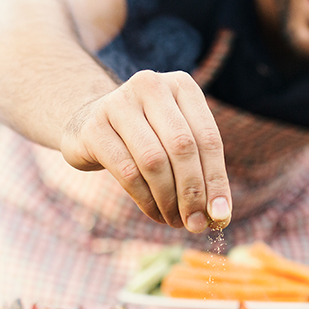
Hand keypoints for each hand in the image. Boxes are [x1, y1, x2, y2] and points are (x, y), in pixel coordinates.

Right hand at [60, 70, 232, 232]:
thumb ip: (200, 170)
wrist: (87, 123)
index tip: (221, 215)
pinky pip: (127, 171)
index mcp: (181, 85)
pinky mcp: (94, 127)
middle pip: (182, 147)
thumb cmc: (144, 136)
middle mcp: (151, 85)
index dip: (217, 180)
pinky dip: (145, 199)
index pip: (208, 137)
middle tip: (196, 224)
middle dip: (192, 192)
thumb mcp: (175, 141)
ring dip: (168, 200)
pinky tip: (154, 213)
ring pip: (154, 161)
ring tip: (175, 221)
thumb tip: (219, 214)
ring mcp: (118, 103)